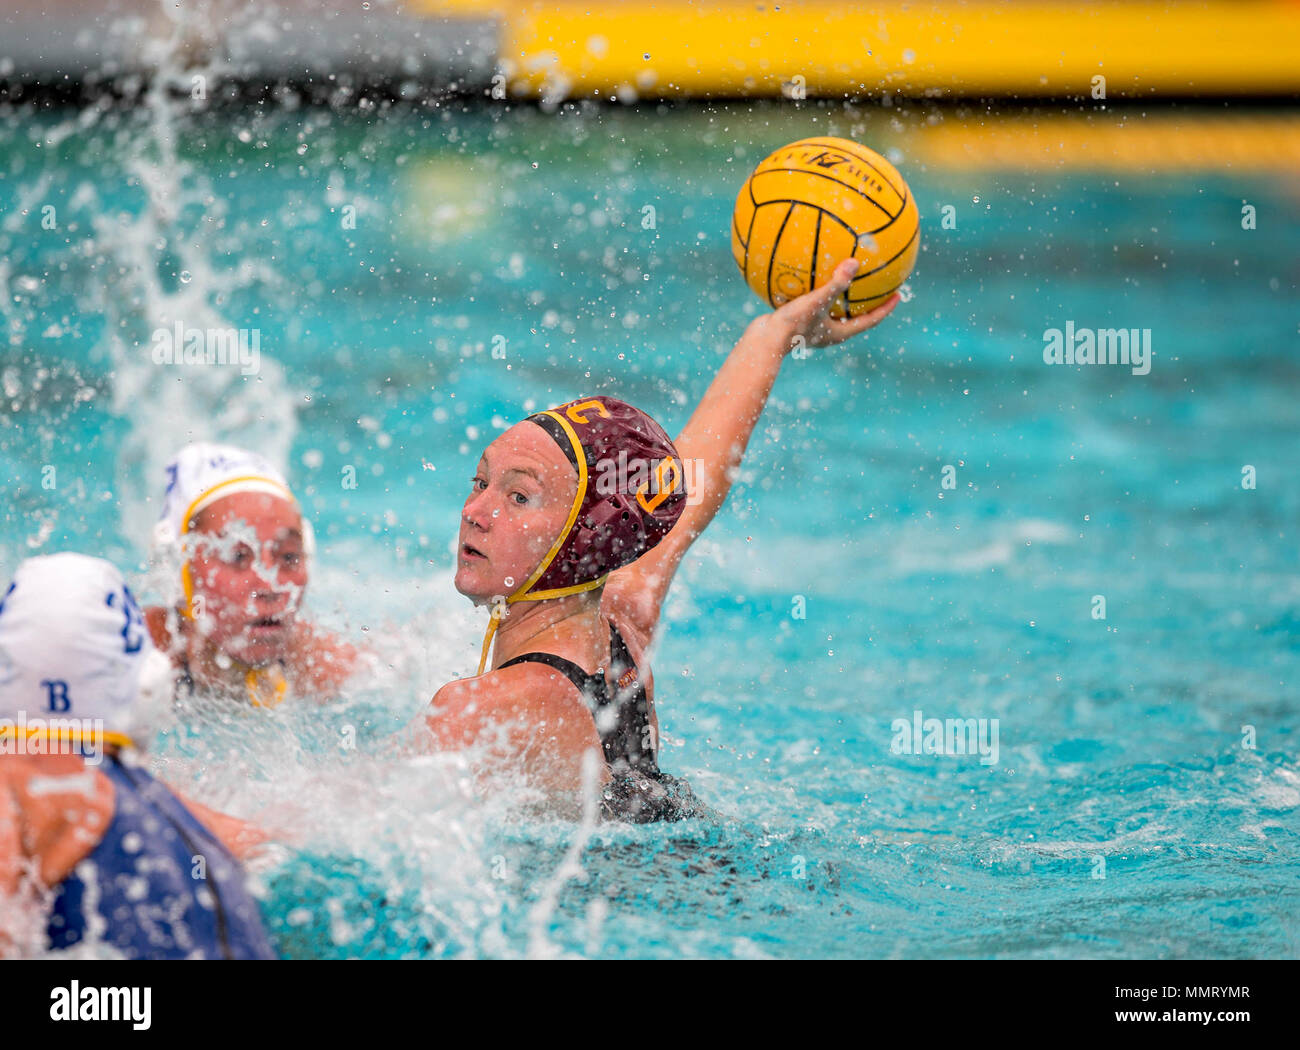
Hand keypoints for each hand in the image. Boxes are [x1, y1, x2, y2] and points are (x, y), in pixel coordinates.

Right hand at [768, 258, 900, 351]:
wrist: (762, 341)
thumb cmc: (792, 324)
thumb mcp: (817, 301)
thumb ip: (836, 283)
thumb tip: (855, 262)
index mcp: (839, 333)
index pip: (870, 320)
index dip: (885, 308)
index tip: (897, 296)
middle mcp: (828, 333)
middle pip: (854, 317)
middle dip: (865, 302)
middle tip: (877, 287)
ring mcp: (812, 328)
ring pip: (832, 312)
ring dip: (840, 298)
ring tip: (844, 279)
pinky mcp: (797, 322)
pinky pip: (812, 304)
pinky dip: (816, 291)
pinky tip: (809, 275)